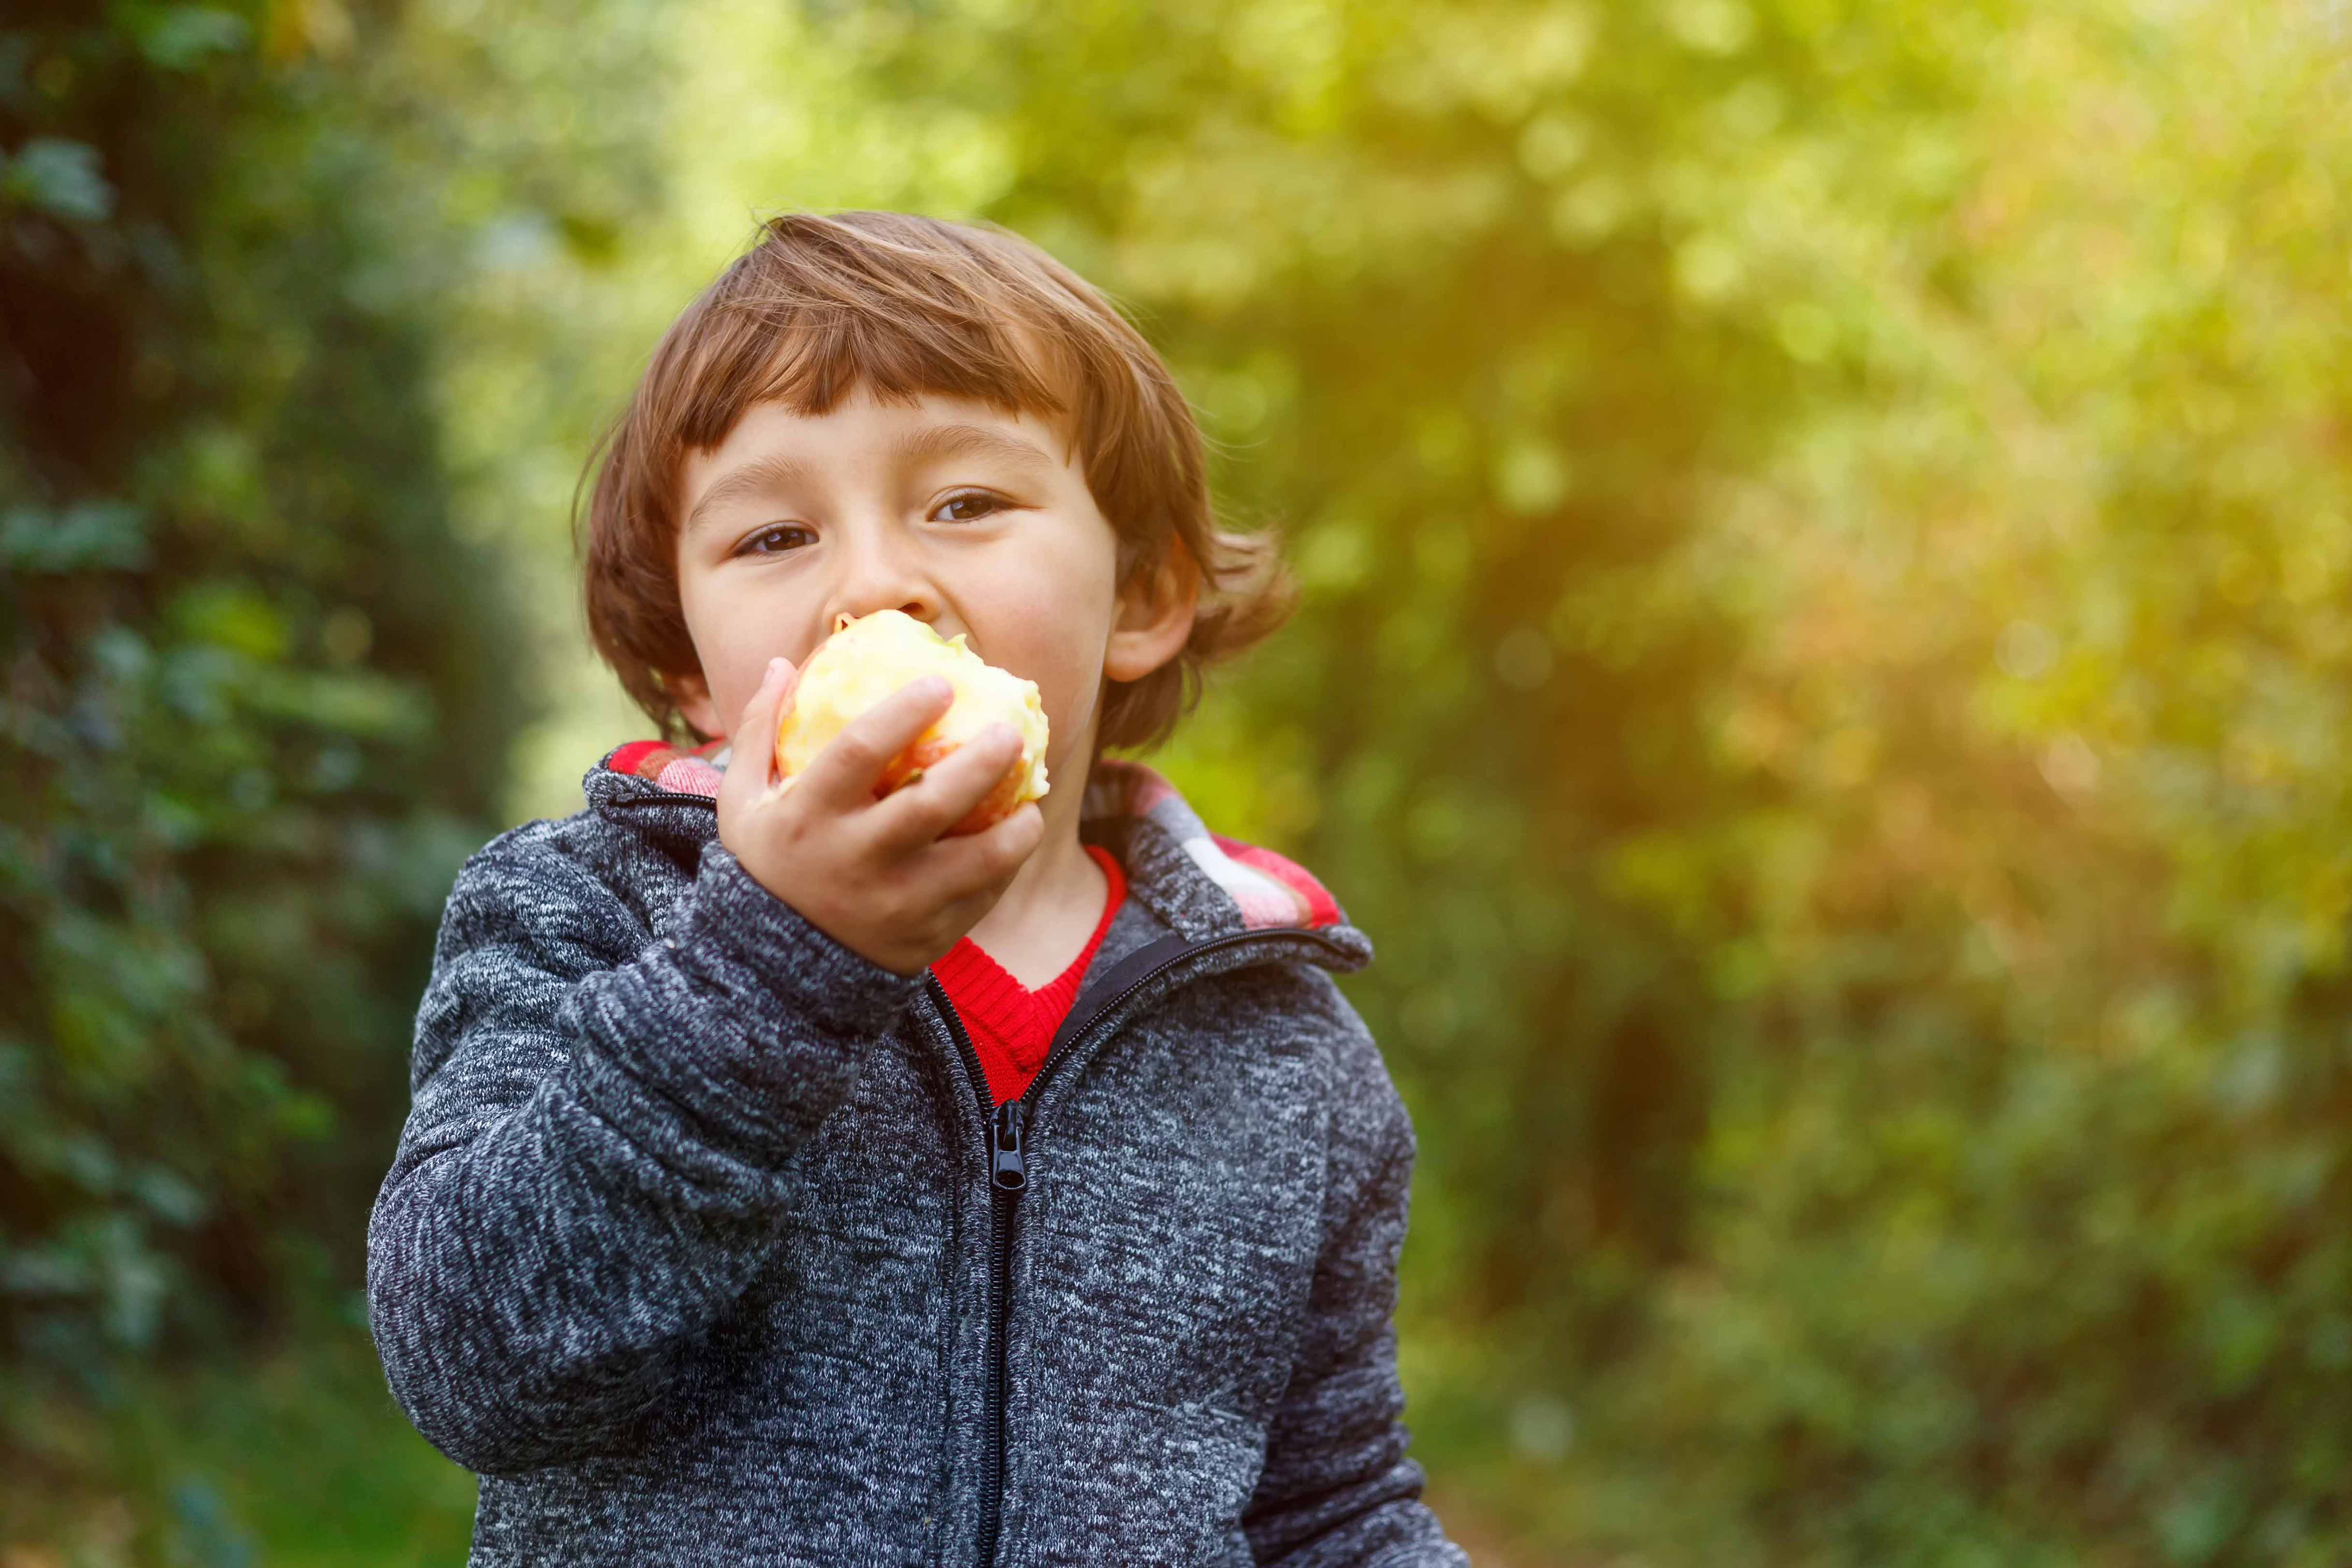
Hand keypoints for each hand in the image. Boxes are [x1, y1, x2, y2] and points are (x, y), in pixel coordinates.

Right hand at [714, 657, 1047, 976]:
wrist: (772, 970)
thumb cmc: (767, 865)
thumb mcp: (743, 802)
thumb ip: (758, 733)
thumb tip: (779, 662)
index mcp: (808, 816)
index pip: (858, 752)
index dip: (903, 713)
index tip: (941, 683)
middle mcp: (854, 860)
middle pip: (930, 804)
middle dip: (980, 763)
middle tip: (1011, 731)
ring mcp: (893, 905)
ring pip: (974, 860)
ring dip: (1015, 828)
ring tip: (1032, 800)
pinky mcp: (924, 938)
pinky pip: (980, 897)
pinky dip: (1005, 867)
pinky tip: (1017, 838)